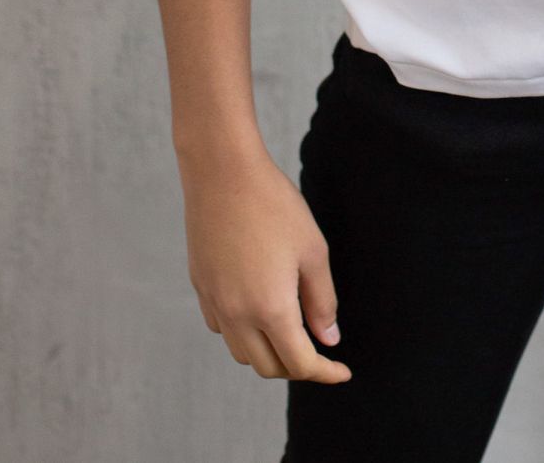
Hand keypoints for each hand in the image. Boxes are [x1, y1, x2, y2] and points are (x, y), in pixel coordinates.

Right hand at [178, 137, 351, 383]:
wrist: (222, 172)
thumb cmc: (273, 205)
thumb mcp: (312, 250)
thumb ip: (322, 301)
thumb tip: (329, 338)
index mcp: (270, 308)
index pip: (299, 362)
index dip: (325, 372)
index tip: (342, 371)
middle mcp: (237, 315)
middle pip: (267, 367)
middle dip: (296, 366)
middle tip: (318, 348)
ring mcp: (214, 302)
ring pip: (242, 352)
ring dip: (268, 352)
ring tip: (290, 329)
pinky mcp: (200, 287)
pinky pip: (222, 328)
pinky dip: (243, 332)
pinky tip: (258, 307)